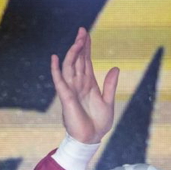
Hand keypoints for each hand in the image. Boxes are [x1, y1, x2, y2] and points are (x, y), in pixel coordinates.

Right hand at [51, 27, 117, 144]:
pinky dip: (56, 69)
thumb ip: (110, 85)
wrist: (91, 139)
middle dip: (80, 45)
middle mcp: (79, 84)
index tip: (86, 34)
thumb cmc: (99, 124)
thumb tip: (115, 68)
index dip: (86, 48)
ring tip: (78, 40)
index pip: (86, 62)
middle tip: (82, 30)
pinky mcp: (66, 97)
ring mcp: (71, 90)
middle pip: (78, 60)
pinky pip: (59, 81)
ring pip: (70, 66)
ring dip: (73, 53)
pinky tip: (55, 57)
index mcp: (89, 84)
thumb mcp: (108, 102)